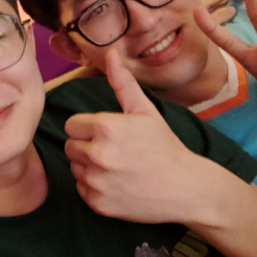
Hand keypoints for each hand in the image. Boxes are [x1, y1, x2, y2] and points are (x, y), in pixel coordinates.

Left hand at [64, 50, 201, 223]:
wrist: (187, 189)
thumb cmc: (165, 146)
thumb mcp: (144, 111)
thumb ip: (122, 83)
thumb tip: (110, 52)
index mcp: (106, 127)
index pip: (72, 125)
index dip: (88, 128)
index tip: (107, 134)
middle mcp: (98, 155)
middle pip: (69, 146)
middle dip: (86, 146)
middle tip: (113, 151)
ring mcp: (98, 182)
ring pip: (74, 168)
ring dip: (88, 167)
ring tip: (116, 167)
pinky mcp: (99, 204)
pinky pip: (82, 190)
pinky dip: (94, 188)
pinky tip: (116, 184)